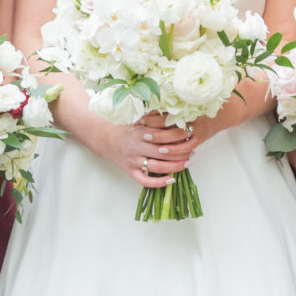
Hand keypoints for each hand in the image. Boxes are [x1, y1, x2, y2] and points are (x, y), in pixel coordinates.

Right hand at [81, 112, 197, 189]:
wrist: (102, 139)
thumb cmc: (124, 128)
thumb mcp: (137, 120)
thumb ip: (153, 118)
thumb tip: (173, 113)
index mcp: (139, 133)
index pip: (162, 135)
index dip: (177, 134)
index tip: (189, 132)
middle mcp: (136, 147)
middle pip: (163, 152)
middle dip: (180, 151)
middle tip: (193, 149)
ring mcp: (133, 161)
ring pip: (157, 167)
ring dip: (175, 166)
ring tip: (188, 163)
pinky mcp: (130, 171)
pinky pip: (145, 181)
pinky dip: (159, 183)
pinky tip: (172, 180)